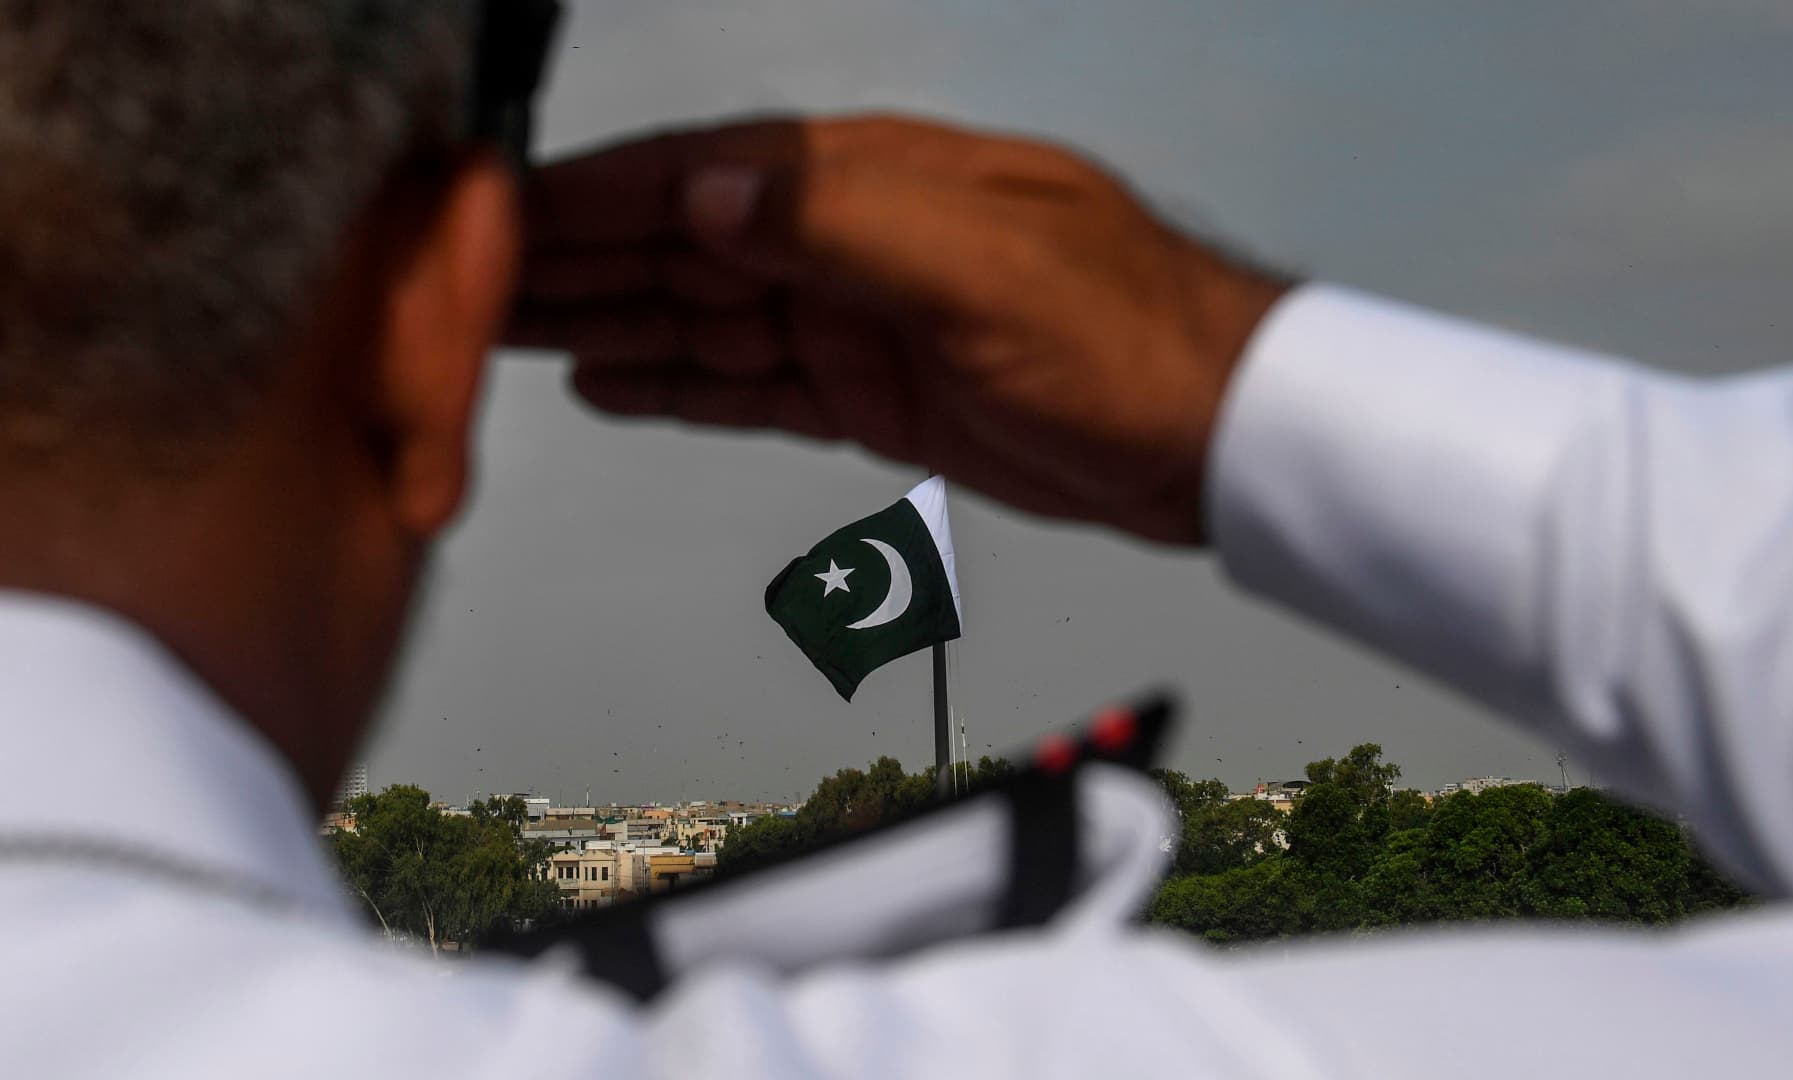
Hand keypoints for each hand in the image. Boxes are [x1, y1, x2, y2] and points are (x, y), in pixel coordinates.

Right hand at [509, 114, 1289, 544]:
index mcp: (872, 181)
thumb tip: (710, 185)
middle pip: (681, 242)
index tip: (491, 212)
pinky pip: (750, 382)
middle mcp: (853, 239)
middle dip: (572, 261)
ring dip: (606, 322)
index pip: (700, 174)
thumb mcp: (984, 266)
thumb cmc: (1130, 335)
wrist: (1211, 438)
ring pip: (703, 315)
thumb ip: (839, 223)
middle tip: (462, 284)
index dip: (590, 195)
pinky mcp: (874, 389)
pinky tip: (614, 380)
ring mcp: (859, 317)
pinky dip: (680, 381)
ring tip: (505, 336)